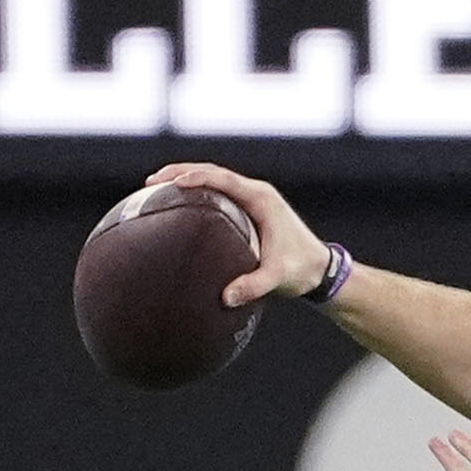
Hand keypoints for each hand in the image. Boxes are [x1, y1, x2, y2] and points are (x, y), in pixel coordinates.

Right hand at [149, 162, 335, 306]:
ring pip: (213, 180)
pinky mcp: (248, 211)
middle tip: (150, 183)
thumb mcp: (277, 277)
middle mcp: (256, 194)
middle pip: (213, 173)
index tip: (173, 183)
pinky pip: (217, 194)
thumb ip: (253, 286)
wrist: (319, 271)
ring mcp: (252, 200)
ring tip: (153, 188)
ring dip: (185, 179)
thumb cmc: (301, 269)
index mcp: (262, 199)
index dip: (197, 177)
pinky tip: (175, 205)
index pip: (224, 179)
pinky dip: (195, 193)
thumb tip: (226, 298)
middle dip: (180, 172)